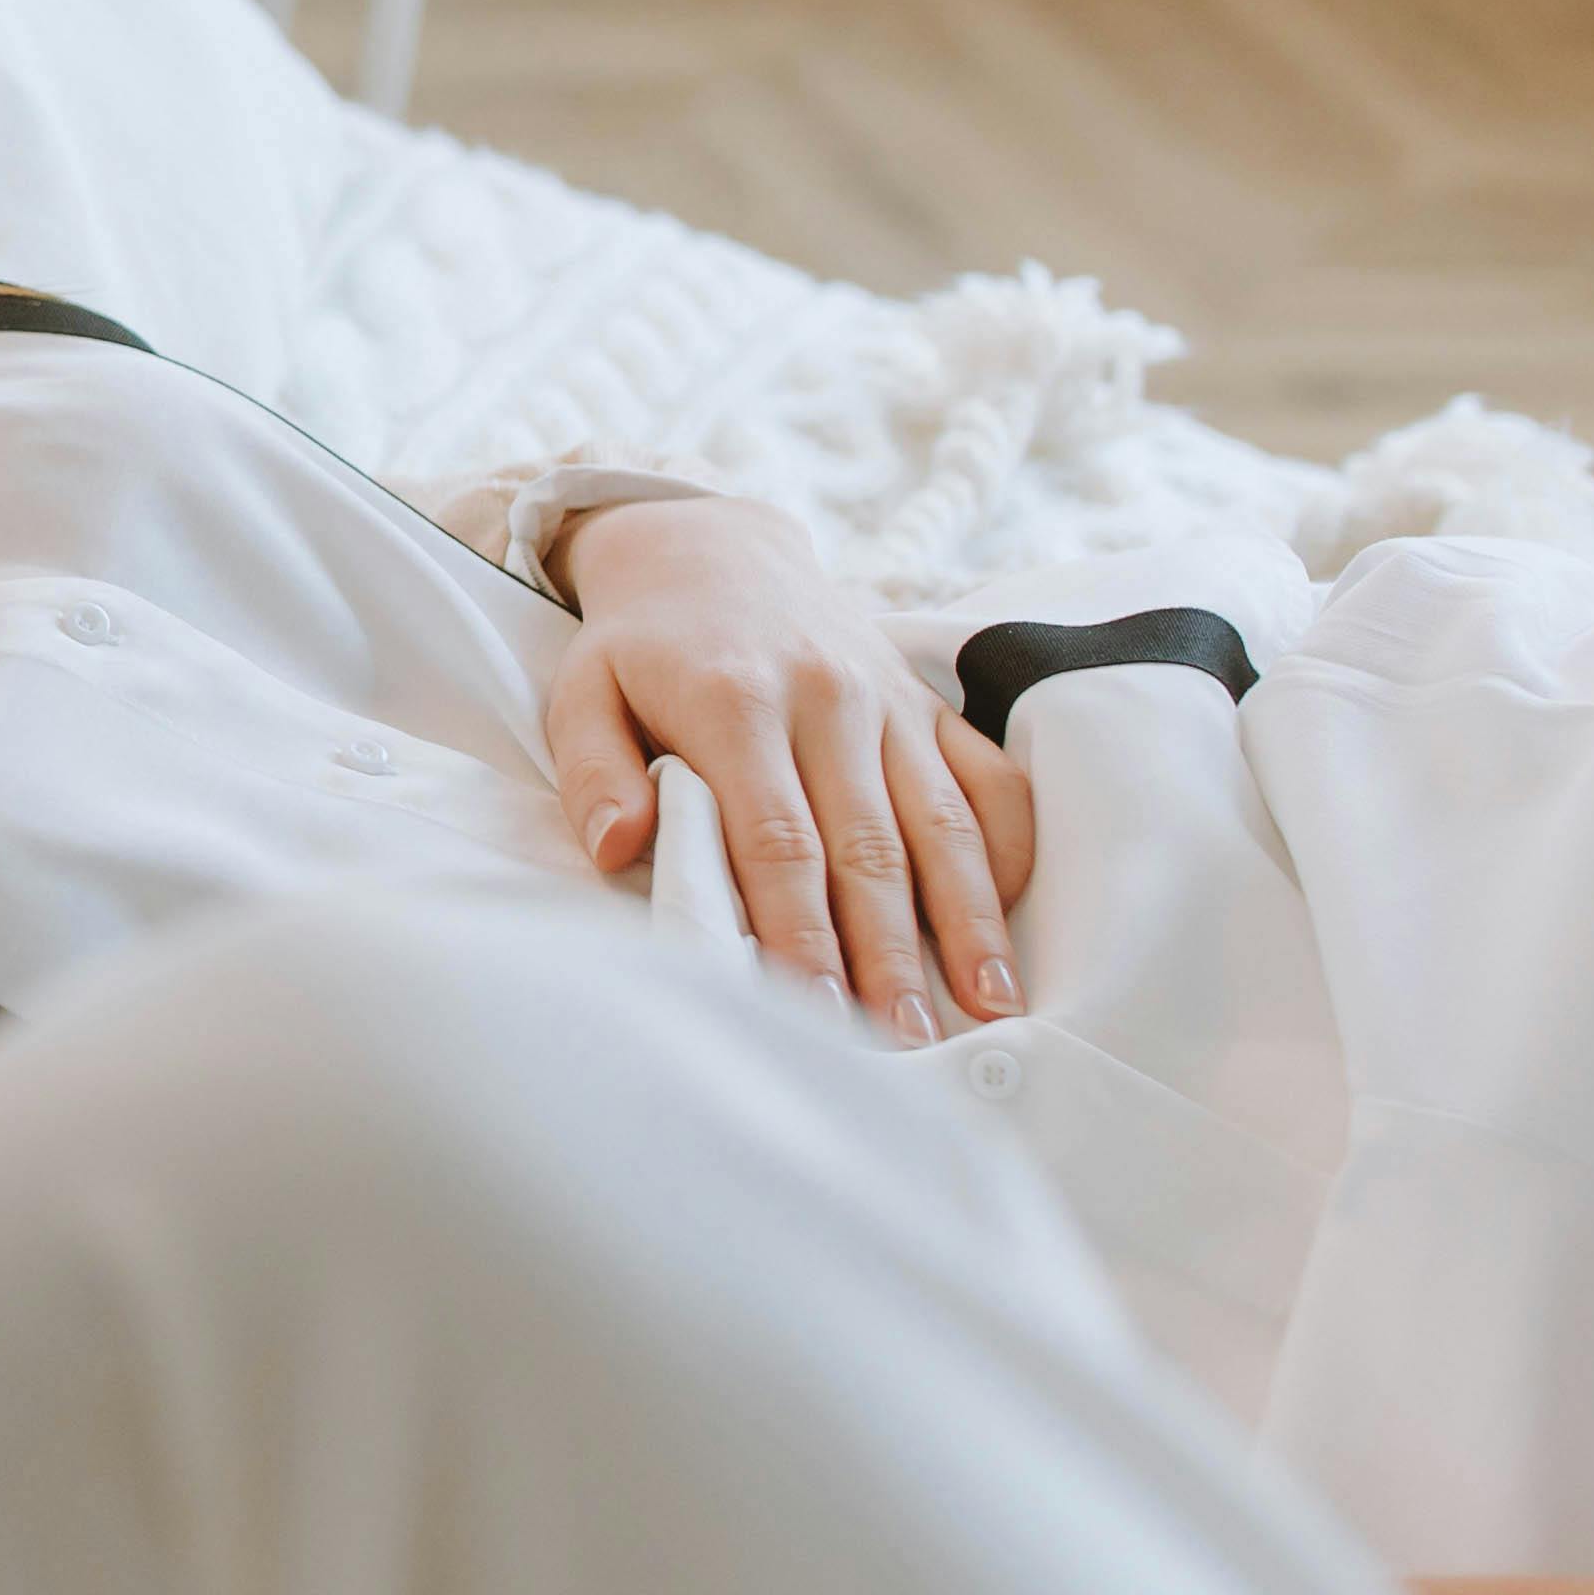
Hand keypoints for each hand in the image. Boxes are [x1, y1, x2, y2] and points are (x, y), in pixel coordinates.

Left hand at [539, 495, 1032, 1041]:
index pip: (778, 842)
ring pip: (944, 822)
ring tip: (990, 1003)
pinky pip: (989, 776)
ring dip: (970, 919)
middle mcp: (829, 700)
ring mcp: (889, 701)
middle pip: (871, 849)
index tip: (814, 1013)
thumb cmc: (639, 647)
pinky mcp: (928, 702)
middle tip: (910, 1046)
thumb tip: (613, 849)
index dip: (800, 932)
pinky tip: (1012, 915)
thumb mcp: (581, 692)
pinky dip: (1008, 846)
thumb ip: (594, 772)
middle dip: (891, 955)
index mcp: (738, 703)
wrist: (710, 548)